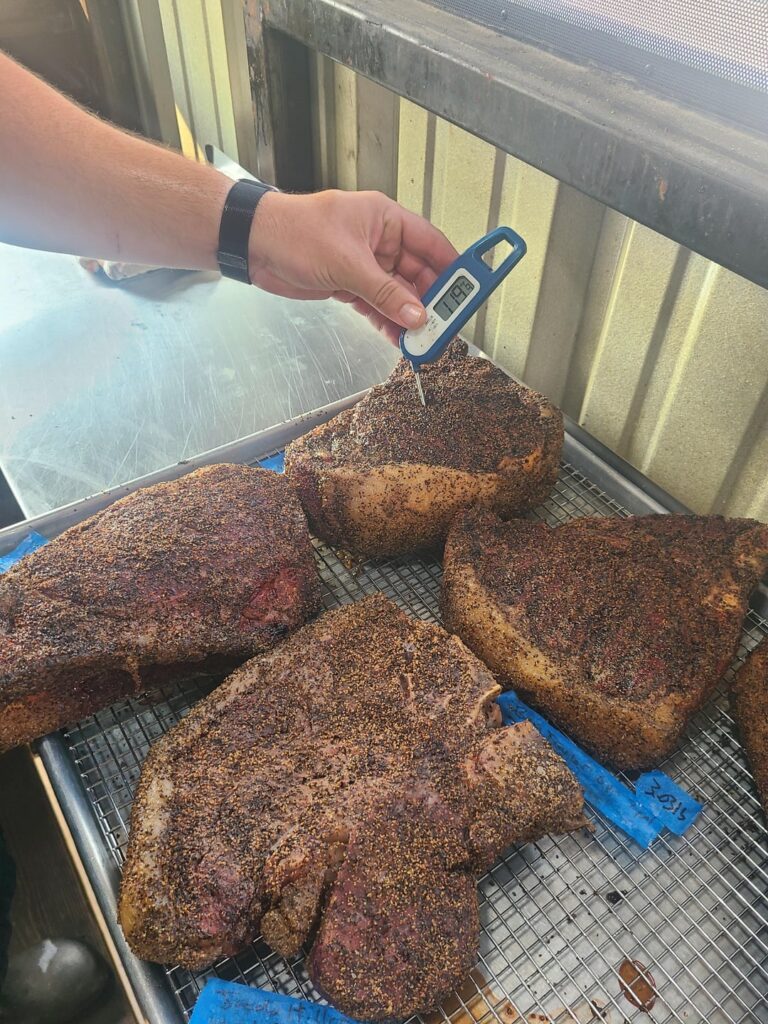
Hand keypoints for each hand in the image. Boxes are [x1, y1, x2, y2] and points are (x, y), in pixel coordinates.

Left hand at [248, 190, 457, 342]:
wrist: (255, 246)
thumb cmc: (294, 231)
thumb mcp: (348, 263)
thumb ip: (385, 292)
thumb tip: (415, 314)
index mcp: (385, 219)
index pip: (431, 242)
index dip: (454, 266)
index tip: (471, 287)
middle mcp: (379, 241)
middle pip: (418, 273)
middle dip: (432, 300)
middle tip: (446, 324)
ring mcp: (365, 264)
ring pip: (398, 293)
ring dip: (409, 316)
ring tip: (424, 339)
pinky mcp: (349, 284)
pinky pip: (377, 304)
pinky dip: (387, 320)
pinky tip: (399, 337)